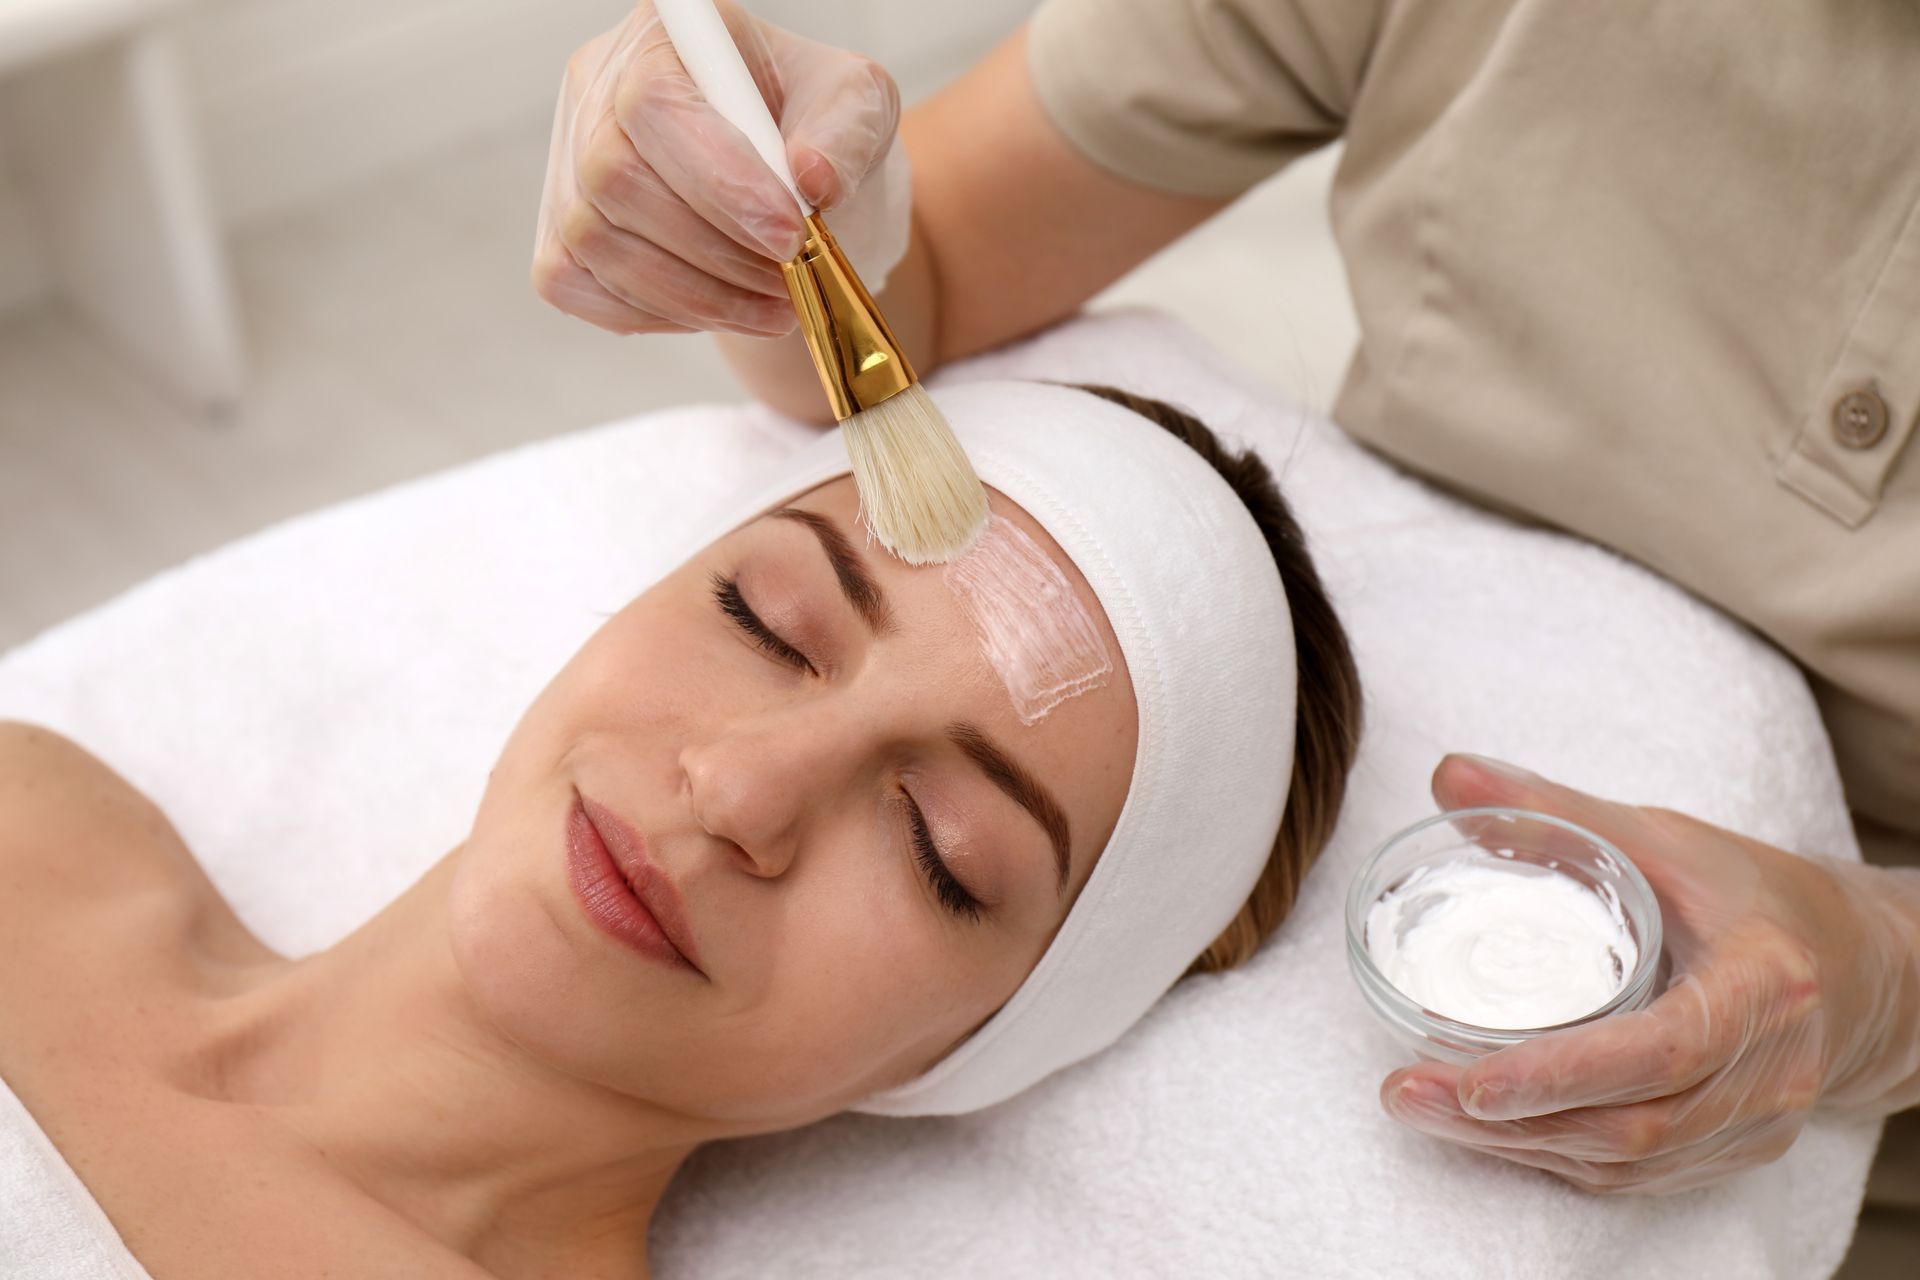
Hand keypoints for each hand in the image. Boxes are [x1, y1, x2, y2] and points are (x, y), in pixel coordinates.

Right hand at [532, 1, 908, 335]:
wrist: (793, 191)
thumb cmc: (817, 131)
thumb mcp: (859, 109)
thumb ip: (844, 133)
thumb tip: (811, 177)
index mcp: (666, 36)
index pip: (655, 105)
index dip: (719, 181)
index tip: (789, 233)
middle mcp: (598, 89)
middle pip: (614, 176)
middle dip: (712, 247)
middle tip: (788, 275)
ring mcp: (568, 164)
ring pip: (595, 241)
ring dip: (695, 292)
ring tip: (773, 302)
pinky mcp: (560, 235)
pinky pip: (576, 286)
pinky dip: (654, 313)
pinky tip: (717, 308)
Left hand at [1379, 753, 1919, 1193]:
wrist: (1857, 969)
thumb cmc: (1751, 895)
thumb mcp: (1663, 839)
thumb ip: (1553, 810)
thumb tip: (1450, 774)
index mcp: (1767, 984)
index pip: (1666, 1048)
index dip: (1568, 1072)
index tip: (1476, 1080)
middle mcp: (1772, 1071)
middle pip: (1635, 1124)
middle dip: (1512, 1119)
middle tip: (1406, 1092)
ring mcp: (1758, 1124)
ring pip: (1628, 1160)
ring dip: (1517, 1146)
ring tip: (1420, 1107)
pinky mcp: (1733, 1151)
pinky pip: (1636, 1175)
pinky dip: (1554, 1155)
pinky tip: (1484, 1129)